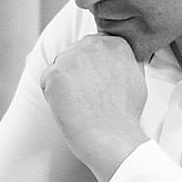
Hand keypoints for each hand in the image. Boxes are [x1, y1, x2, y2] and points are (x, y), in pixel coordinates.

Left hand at [43, 32, 149, 181]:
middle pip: (73, 55)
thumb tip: (109, 56)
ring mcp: (72, 57)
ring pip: (58, 68)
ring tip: (83, 104)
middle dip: (77, 75)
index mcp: (115, 42)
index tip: (101, 87)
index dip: (93, 70)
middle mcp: (93, 44)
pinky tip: (71, 108)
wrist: (114, 139)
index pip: (91, 49)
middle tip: (91, 98)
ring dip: (65, 85)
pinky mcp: (54, 73)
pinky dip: (53, 97)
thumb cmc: (125, 115)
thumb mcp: (135, 76)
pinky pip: (46, 81)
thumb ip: (120, 60)